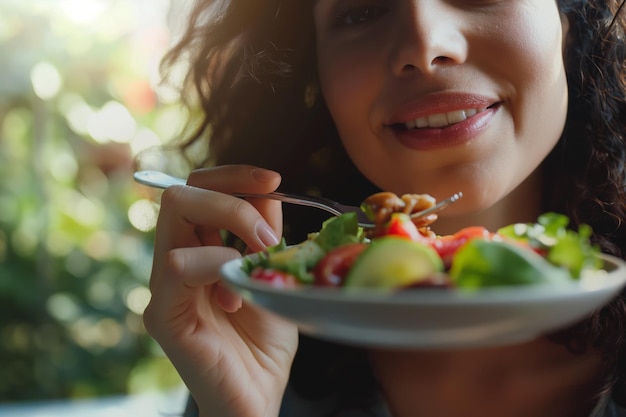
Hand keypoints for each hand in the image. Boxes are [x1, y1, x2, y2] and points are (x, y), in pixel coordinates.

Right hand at [143, 165, 297, 416]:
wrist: (256, 400)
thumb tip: (267, 190)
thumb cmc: (264, 344)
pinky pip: (179, 263)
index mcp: (198, 250)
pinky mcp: (161, 313)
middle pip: (182, 190)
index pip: (198, 188)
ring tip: (261, 257)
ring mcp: (163, 285)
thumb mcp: (272, 276)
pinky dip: (217, 264)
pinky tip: (236, 294)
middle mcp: (174, 260)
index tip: (272, 181)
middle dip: (234, 195)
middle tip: (268, 233)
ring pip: (175, 211)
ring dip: (232, 221)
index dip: (235, 176)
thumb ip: (264, 234)